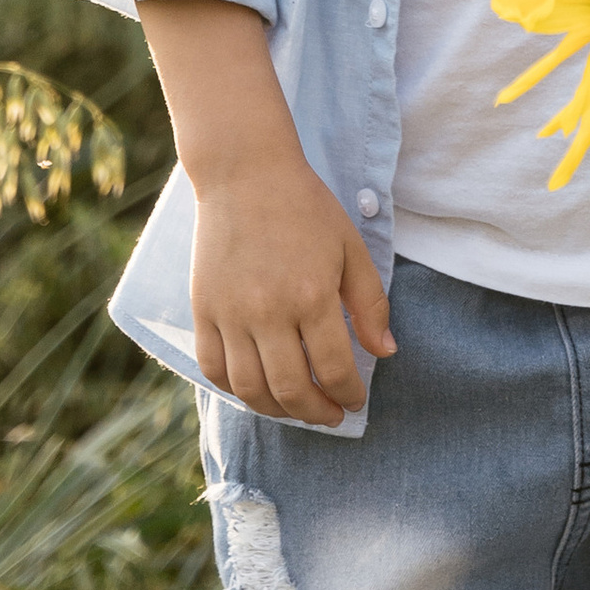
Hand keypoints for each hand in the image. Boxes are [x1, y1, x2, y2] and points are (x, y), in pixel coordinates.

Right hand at [189, 150, 394, 426]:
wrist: (245, 173)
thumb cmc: (305, 207)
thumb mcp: (350, 247)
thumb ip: (370, 303)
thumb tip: (386, 352)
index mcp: (312, 295)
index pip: (334, 369)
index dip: (349, 394)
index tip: (356, 400)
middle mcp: (268, 312)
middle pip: (291, 389)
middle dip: (316, 412)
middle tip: (331, 415)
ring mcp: (231, 314)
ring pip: (250, 389)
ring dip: (277, 410)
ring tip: (297, 408)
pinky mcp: (203, 310)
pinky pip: (214, 369)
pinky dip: (235, 390)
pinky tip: (256, 389)